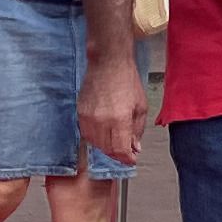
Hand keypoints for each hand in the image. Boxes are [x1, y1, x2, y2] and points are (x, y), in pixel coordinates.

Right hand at [80, 50, 148, 167]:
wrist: (108, 62)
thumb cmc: (126, 80)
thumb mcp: (140, 106)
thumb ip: (137, 130)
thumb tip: (135, 146)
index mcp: (119, 119)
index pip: (121, 150)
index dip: (127, 159)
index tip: (131, 159)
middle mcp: (101, 120)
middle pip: (108, 150)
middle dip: (118, 154)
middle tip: (126, 152)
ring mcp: (88, 117)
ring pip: (95, 144)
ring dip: (106, 147)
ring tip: (116, 142)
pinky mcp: (80, 112)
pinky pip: (86, 133)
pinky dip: (95, 138)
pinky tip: (104, 134)